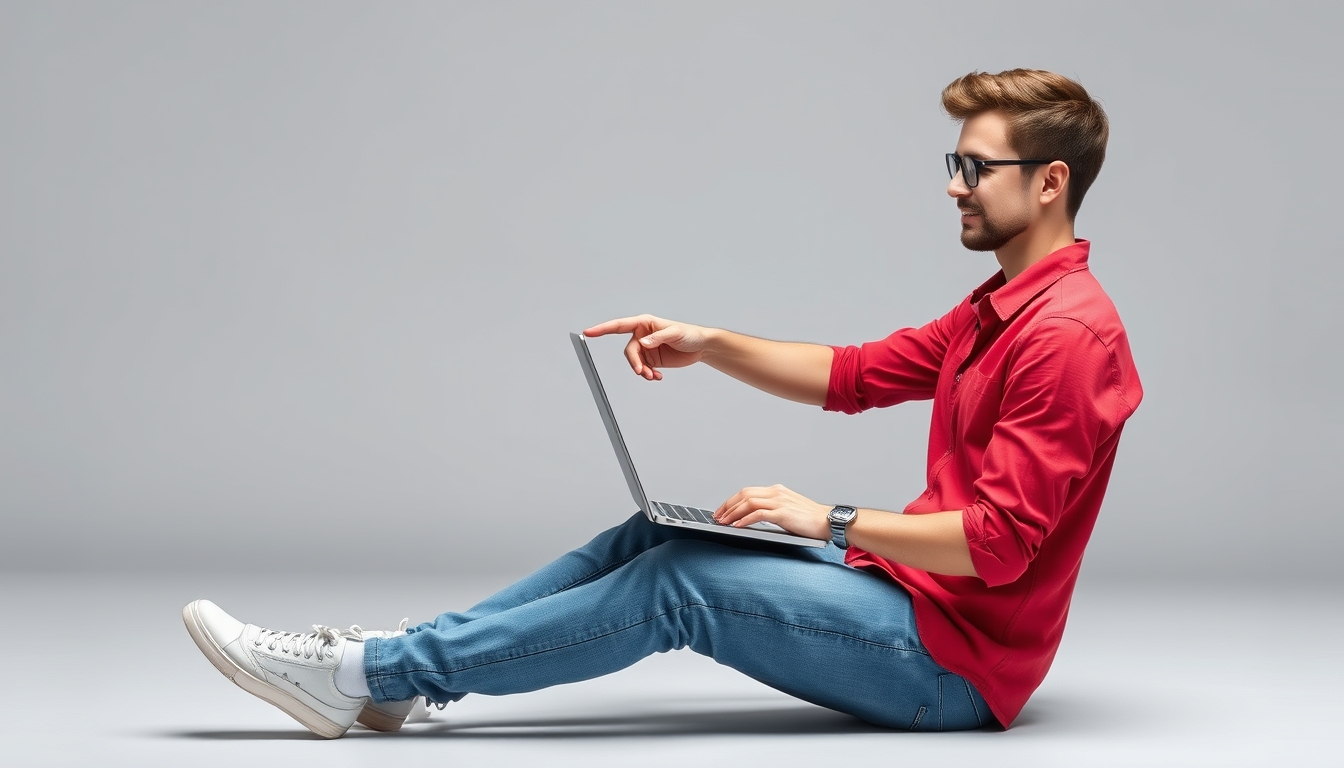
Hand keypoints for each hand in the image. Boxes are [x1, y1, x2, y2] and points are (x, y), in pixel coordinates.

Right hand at [584, 314, 711, 380]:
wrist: (700, 346)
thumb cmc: (689, 334)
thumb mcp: (675, 333)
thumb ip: (657, 338)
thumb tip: (642, 342)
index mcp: (644, 323)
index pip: (619, 326)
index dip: (602, 328)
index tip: (589, 332)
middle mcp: (642, 335)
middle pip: (629, 351)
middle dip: (635, 363)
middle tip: (643, 372)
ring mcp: (646, 348)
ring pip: (635, 363)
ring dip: (643, 371)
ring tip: (653, 377)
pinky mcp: (652, 359)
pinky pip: (644, 369)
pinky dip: (649, 375)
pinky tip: (658, 377)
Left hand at [713, 484, 831, 539]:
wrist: (829, 521)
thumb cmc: (811, 519)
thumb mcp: (788, 508)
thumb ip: (772, 508)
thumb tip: (753, 517)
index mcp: (777, 490)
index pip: (748, 491)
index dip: (732, 500)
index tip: (722, 510)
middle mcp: (777, 493)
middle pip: (744, 494)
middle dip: (728, 505)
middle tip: (718, 516)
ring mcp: (780, 502)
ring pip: (748, 502)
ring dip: (733, 513)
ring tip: (724, 522)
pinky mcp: (783, 513)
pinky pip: (758, 514)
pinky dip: (745, 519)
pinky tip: (738, 526)